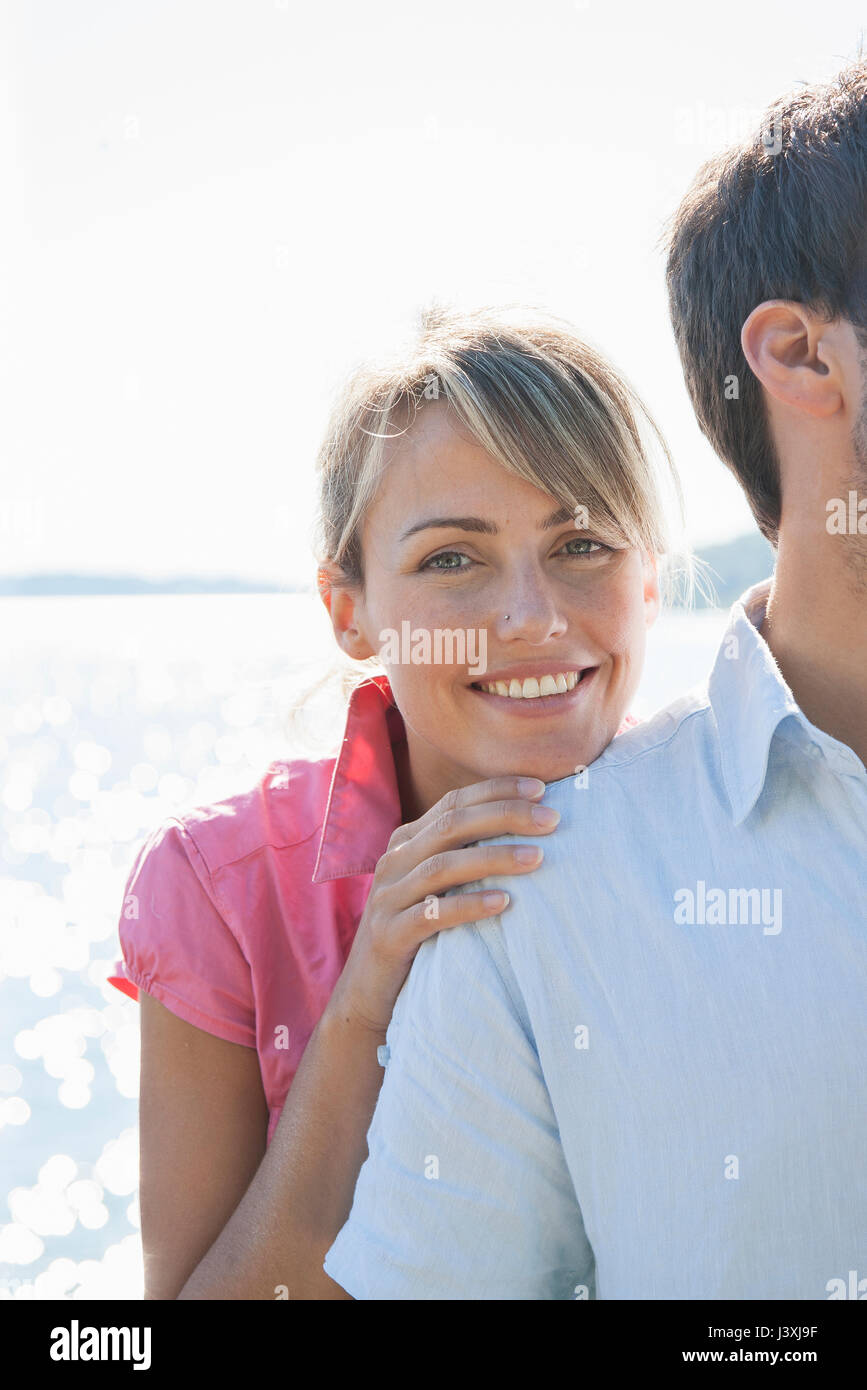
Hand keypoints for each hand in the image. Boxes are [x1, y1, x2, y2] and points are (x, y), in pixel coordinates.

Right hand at [327, 776, 558, 1036]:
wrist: (368, 990)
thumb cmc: (417, 931)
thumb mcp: (434, 886)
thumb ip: (463, 856)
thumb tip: (529, 833)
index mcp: (407, 841)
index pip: (455, 802)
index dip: (497, 791)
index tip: (542, 789)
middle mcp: (395, 861)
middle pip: (453, 825)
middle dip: (506, 816)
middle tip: (552, 821)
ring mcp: (388, 898)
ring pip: (443, 865)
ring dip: (494, 858)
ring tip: (537, 858)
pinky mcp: (389, 935)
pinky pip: (432, 914)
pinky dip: (469, 905)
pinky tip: (503, 902)